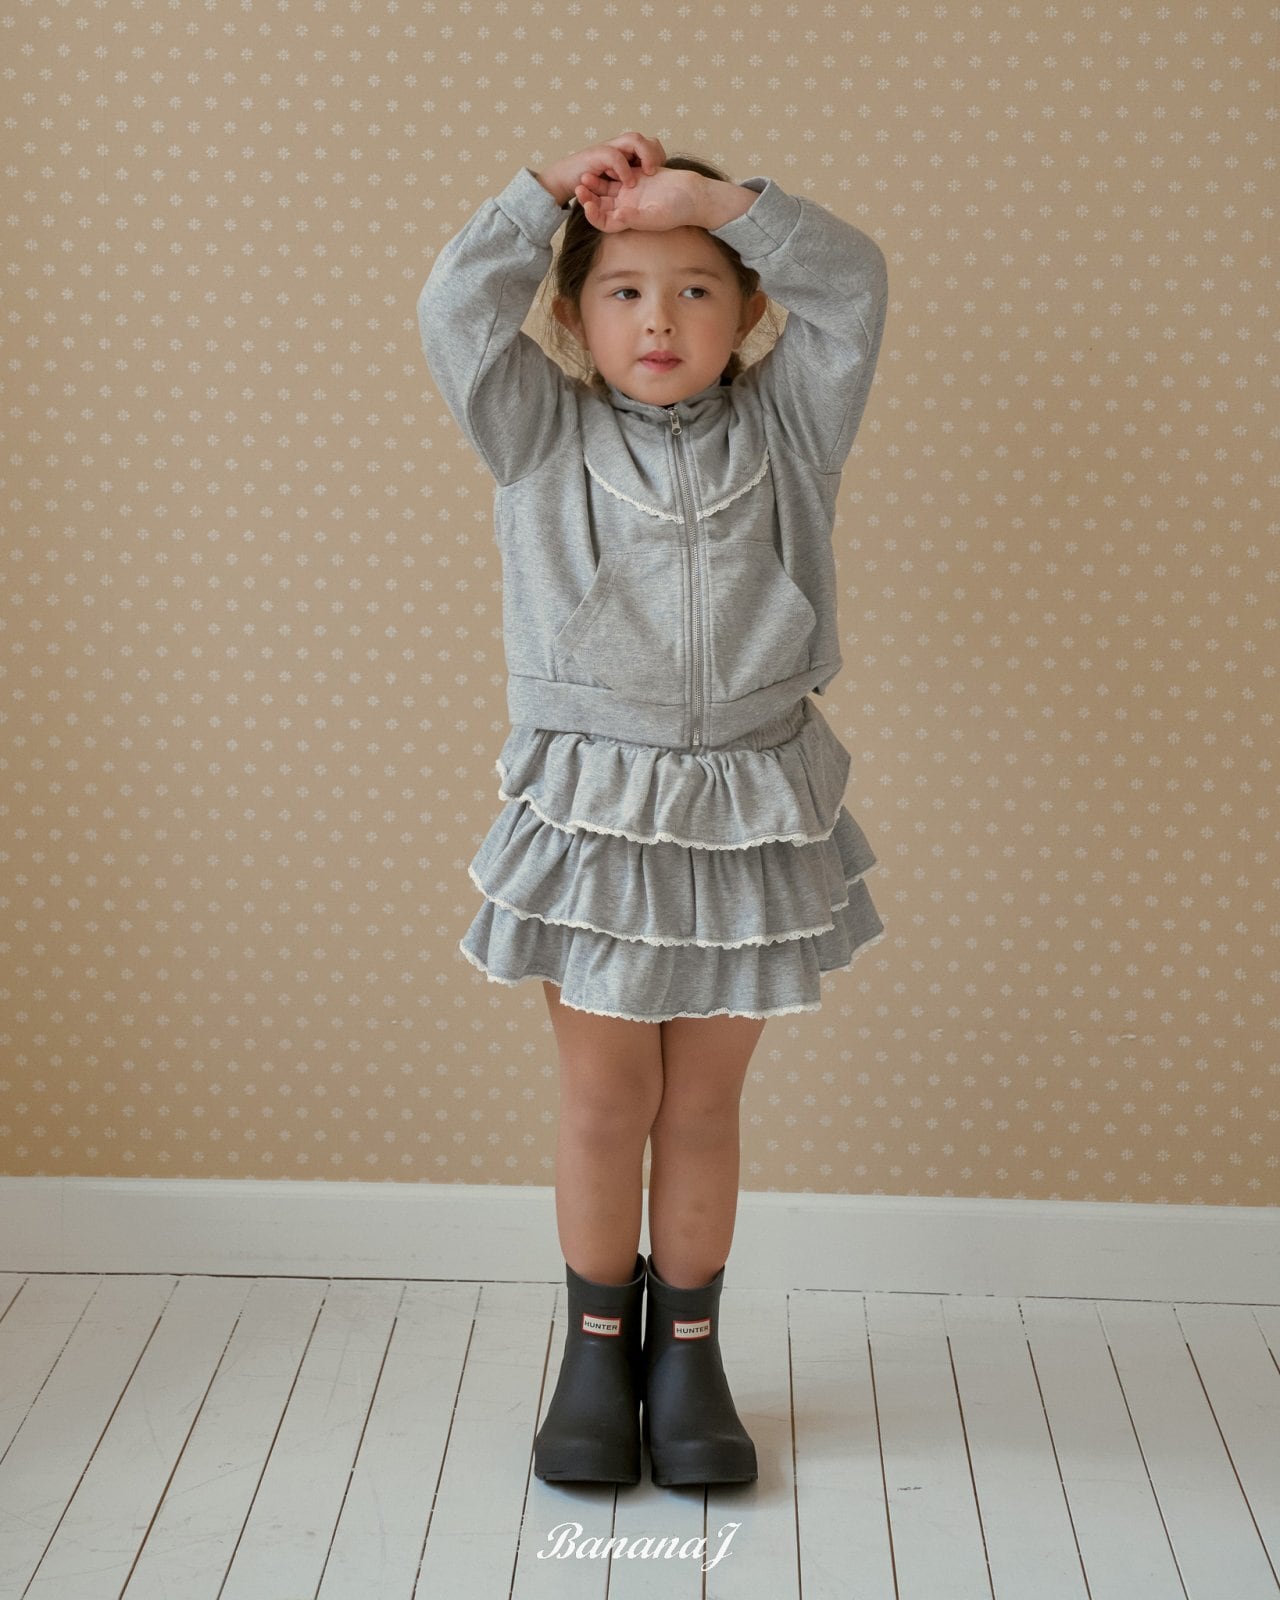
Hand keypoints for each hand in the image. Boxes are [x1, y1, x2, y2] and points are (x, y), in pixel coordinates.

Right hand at [543, 131, 665, 209]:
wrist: (566, 179)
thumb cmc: (591, 185)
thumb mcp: (618, 186)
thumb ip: (633, 183)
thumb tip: (653, 191)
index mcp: (628, 154)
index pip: (652, 146)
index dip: (659, 156)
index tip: (661, 173)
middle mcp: (620, 147)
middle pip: (647, 139)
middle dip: (655, 152)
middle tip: (656, 171)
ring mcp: (608, 148)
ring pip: (633, 139)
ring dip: (644, 154)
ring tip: (648, 172)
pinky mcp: (596, 155)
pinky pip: (615, 156)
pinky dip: (624, 168)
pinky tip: (629, 183)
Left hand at [574, 164, 708, 232]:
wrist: (693, 194)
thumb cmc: (677, 209)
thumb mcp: (656, 216)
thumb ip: (635, 217)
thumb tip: (617, 216)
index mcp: (629, 221)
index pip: (605, 222)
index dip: (593, 215)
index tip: (586, 205)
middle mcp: (627, 208)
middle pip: (602, 205)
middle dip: (589, 196)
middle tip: (579, 186)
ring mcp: (632, 193)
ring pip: (608, 189)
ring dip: (596, 182)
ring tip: (586, 174)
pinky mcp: (637, 178)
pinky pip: (618, 174)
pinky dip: (610, 170)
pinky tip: (603, 163)